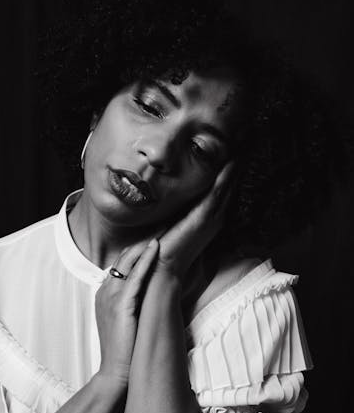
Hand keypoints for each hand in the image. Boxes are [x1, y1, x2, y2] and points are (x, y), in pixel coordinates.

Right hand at [95, 239, 158, 386]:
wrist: (115, 374)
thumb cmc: (124, 351)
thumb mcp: (125, 321)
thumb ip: (132, 304)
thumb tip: (149, 295)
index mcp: (105, 294)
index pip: (121, 263)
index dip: (138, 249)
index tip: (156, 236)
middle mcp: (105, 291)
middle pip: (123, 257)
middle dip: (143, 241)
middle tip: (163, 225)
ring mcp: (110, 297)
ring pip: (127, 262)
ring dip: (145, 244)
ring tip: (163, 229)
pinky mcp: (121, 305)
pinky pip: (134, 276)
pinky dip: (145, 260)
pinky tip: (156, 248)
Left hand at [155, 161, 235, 283]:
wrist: (164, 267)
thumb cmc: (167, 248)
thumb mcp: (176, 224)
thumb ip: (180, 212)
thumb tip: (174, 194)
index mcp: (209, 219)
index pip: (223, 191)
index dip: (231, 174)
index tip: (237, 154)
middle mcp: (215, 217)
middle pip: (230, 187)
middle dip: (238, 167)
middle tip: (248, 145)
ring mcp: (211, 217)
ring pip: (227, 187)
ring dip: (235, 168)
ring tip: (244, 149)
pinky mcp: (204, 218)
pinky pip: (218, 193)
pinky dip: (225, 178)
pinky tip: (231, 163)